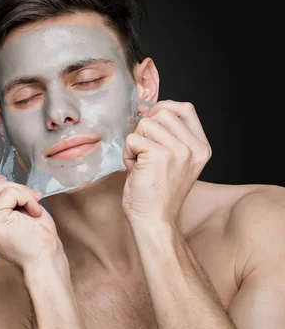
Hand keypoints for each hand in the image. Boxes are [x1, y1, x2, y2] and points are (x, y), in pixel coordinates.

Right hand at [0, 165, 62, 269]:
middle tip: (24, 199)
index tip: (12, 194)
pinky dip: (26, 197)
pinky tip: (33, 212)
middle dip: (5, 184)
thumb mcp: (9, 207)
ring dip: (20, 192)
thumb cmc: (34, 238)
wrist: (46, 261)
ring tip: (31, 208)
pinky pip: (8, 192)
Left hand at [122, 100, 211, 224]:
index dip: (164, 108)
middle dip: (145, 129)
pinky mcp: (159, 155)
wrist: (154, 219)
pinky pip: (132, 139)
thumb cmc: (158, 193)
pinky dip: (127, 153)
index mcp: (201, 147)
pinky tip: (135, 170)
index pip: (186, 109)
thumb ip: (170, 136)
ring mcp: (178, 150)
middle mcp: (193, 147)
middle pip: (162, 113)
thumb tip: (148, 110)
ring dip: (135, 143)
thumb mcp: (175, 161)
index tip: (151, 122)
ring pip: (145, 124)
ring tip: (140, 163)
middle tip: (144, 153)